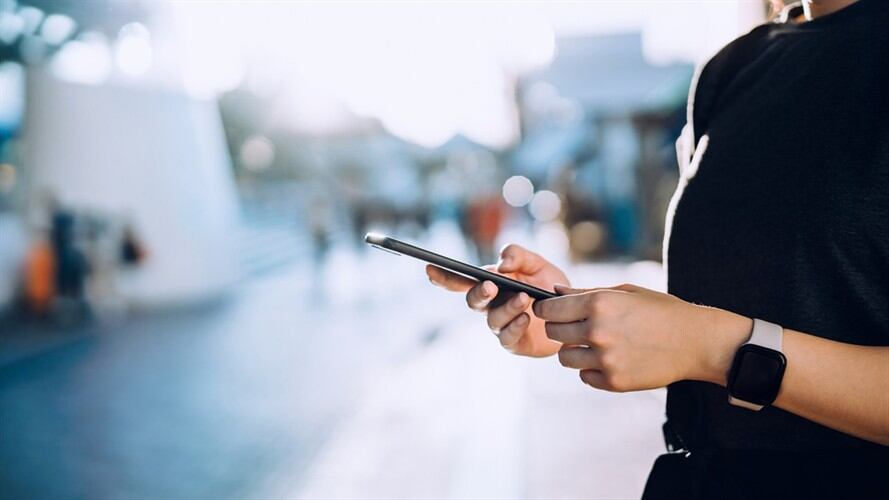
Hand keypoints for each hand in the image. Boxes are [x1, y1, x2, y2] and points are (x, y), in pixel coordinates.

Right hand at [426, 244, 567, 356]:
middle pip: (472, 301)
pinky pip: (506, 337)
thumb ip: (518, 255)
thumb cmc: (550, 286)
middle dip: (478, 293)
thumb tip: (500, 264)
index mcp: (492, 283)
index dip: (444, 277)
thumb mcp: (536, 263)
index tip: (430, 269)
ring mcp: (501, 325)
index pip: (462, 280)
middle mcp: (491, 305)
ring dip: (507, 307)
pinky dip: (515, 326)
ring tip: (525, 298)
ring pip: (492, 319)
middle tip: (490, 286)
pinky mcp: (514, 342)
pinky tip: (526, 317)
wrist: (575, 313)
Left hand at [534, 284, 751, 391]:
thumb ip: (586, 293)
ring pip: (565, 358)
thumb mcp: (625, 292)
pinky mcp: (613, 382)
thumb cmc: (661, 311)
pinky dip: (592, 370)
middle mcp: (597, 331)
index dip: (545, 309)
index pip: (549, 310)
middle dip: (560, 328)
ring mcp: (605, 359)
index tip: (548, 311)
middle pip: (554, 333)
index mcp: (598, 304)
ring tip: (595, 344)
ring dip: (574, 351)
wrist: (696, 341)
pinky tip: (610, 359)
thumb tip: (554, 293)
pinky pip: (585, 377)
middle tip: (575, 326)